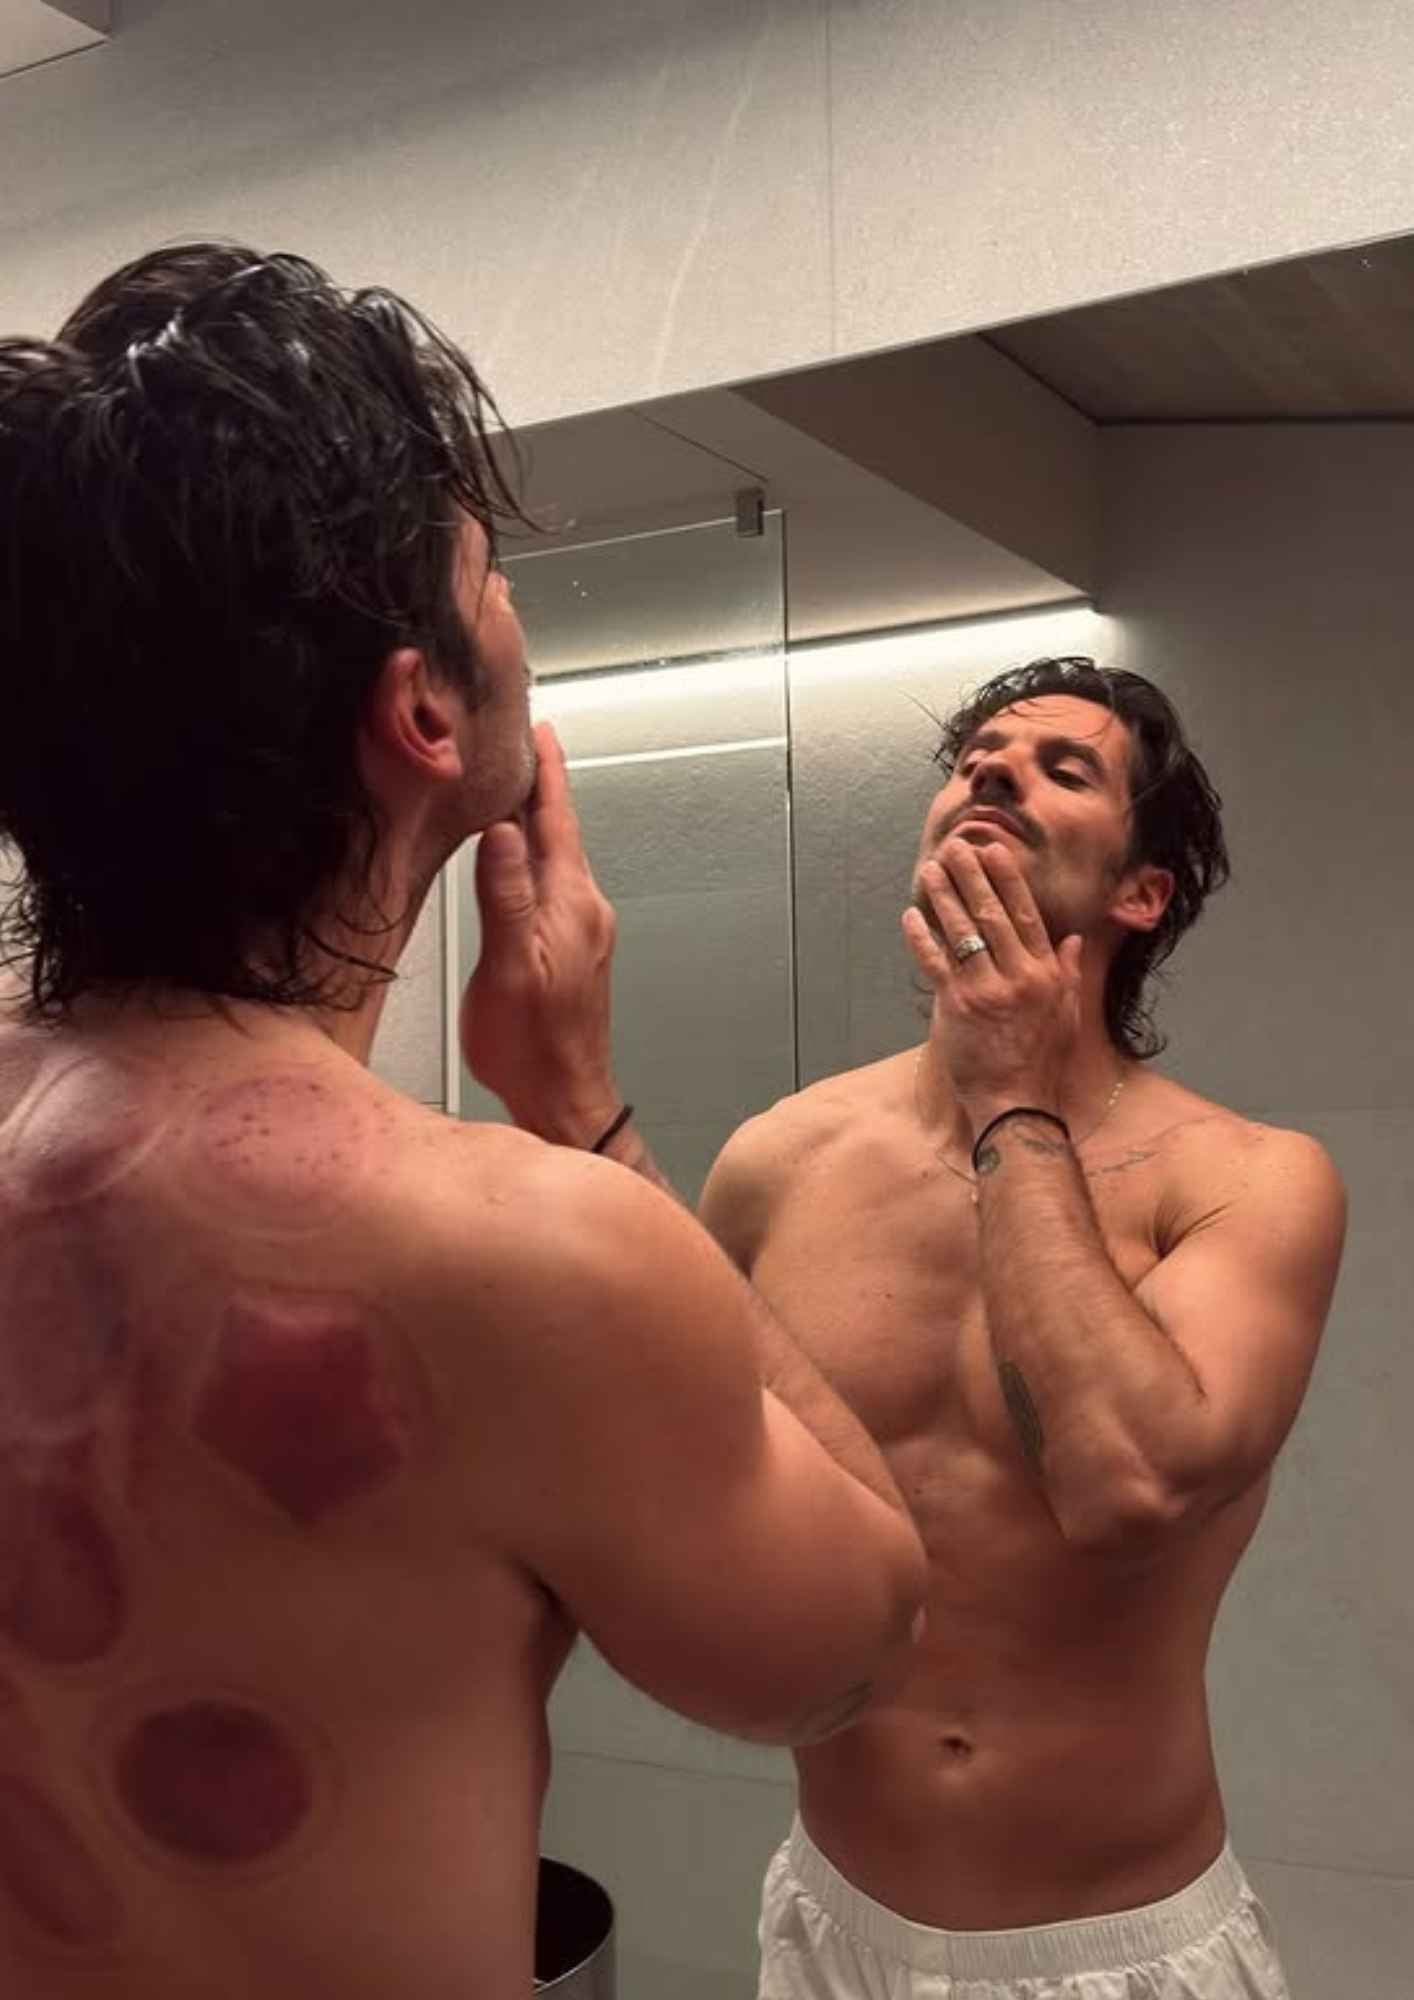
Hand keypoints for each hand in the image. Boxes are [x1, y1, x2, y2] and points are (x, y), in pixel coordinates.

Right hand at [459, 722, 621, 1141]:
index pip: (557, 821)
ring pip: (559, 857)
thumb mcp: (510, 966)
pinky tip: (519, 859)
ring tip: (516, 789)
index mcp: (570, 905)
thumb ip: (505, 896)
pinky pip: (555, 883)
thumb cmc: (533, 1047)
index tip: (538, 730)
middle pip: (562, 831)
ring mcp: (583, 930)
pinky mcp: (575, 949)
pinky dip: (537, 856)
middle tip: (523, 745)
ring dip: (539, 821)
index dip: (545, 772)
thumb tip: (501, 833)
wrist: (563, 1098)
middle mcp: (585, 910)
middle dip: (542, 786)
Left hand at [901, 838, 1082, 1128]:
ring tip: (930, 870)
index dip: (1007, 880)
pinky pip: (935, 963)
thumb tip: (1072, 937)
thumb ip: (1067, 970)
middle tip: (955, 847)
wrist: (1016, 1101)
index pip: (1025, 915)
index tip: (993, 851)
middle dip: (971, 877)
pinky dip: (921, 938)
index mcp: (1044, 973)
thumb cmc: (1042, 1059)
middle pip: (991, 915)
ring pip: (962, 933)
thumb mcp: (1067, 1012)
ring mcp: (985, 990)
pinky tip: (910, 915)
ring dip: (944, 897)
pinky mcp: (956, 1007)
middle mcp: (1017, 976)